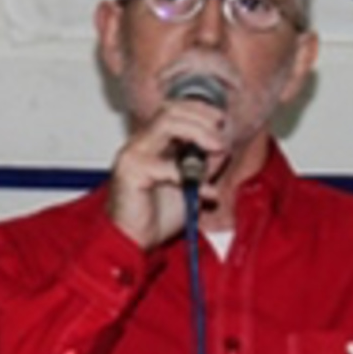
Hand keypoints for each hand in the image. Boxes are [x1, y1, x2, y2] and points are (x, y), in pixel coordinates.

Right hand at [102, 94, 228, 248]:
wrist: (135, 243)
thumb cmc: (156, 217)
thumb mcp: (191, 184)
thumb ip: (205, 165)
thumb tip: (222, 147)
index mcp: (151, 145)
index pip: (173, 110)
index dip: (199, 110)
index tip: (219, 120)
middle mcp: (139, 145)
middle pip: (170, 111)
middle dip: (201, 117)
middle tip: (219, 134)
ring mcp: (132, 156)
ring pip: (167, 124)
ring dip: (198, 132)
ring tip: (216, 148)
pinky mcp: (130, 173)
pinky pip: (165, 165)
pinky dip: (188, 175)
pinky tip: (203, 190)